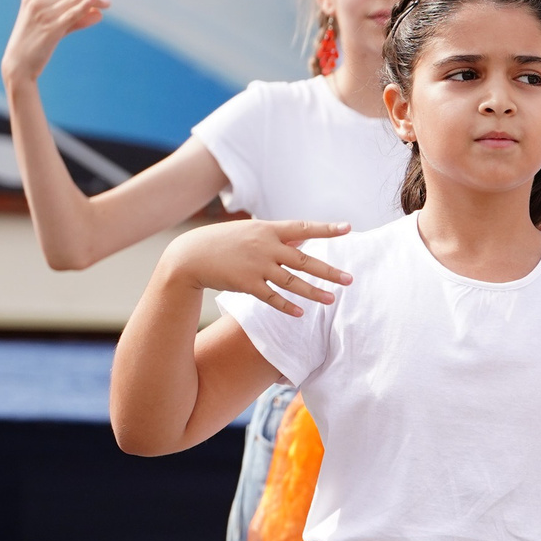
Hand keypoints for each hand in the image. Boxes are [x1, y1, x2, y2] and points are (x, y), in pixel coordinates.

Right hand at [3, 0, 110, 85]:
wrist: (19, 64)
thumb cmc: (36, 44)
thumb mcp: (55, 27)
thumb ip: (77, 20)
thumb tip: (100, 14)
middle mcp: (37, 2)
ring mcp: (44, 15)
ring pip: (75, 3)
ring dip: (95, 0)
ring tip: (110, 0)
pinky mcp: (52, 28)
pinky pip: (72, 14)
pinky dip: (84, 6)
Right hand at [162, 219, 352, 314]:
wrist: (190, 255)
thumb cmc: (224, 242)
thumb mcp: (251, 232)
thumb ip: (278, 237)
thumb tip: (303, 240)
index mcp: (268, 230)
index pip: (303, 228)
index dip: (326, 229)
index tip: (348, 228)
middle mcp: (265, 247)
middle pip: (304, 260)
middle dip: (328, 271)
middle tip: (350, 280)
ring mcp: (256, 266)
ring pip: (291, 282)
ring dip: (313, 292)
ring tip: (331, 299)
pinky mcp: (246, 284)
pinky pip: (271, 298)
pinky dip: (286, 306)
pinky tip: (301, 313)